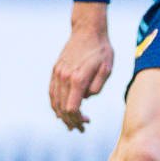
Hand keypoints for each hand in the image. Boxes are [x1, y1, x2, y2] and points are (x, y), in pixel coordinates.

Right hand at [50, 3, 114, 131]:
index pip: (72, 108)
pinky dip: (55, 103)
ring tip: (69, 123)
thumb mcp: (107, 69)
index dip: (78, 120)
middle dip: (70, 121)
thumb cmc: (102, 50)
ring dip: (61, 114)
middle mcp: (64, 78)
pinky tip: (60, 109)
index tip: (86, 124)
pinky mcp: (55, 70)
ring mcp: (57, 74)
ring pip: (54, 101)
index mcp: (78, 79)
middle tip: (79, 128)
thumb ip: (96, 87)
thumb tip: (85, 98)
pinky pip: (51, 92)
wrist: (88, 31)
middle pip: (62, 108)